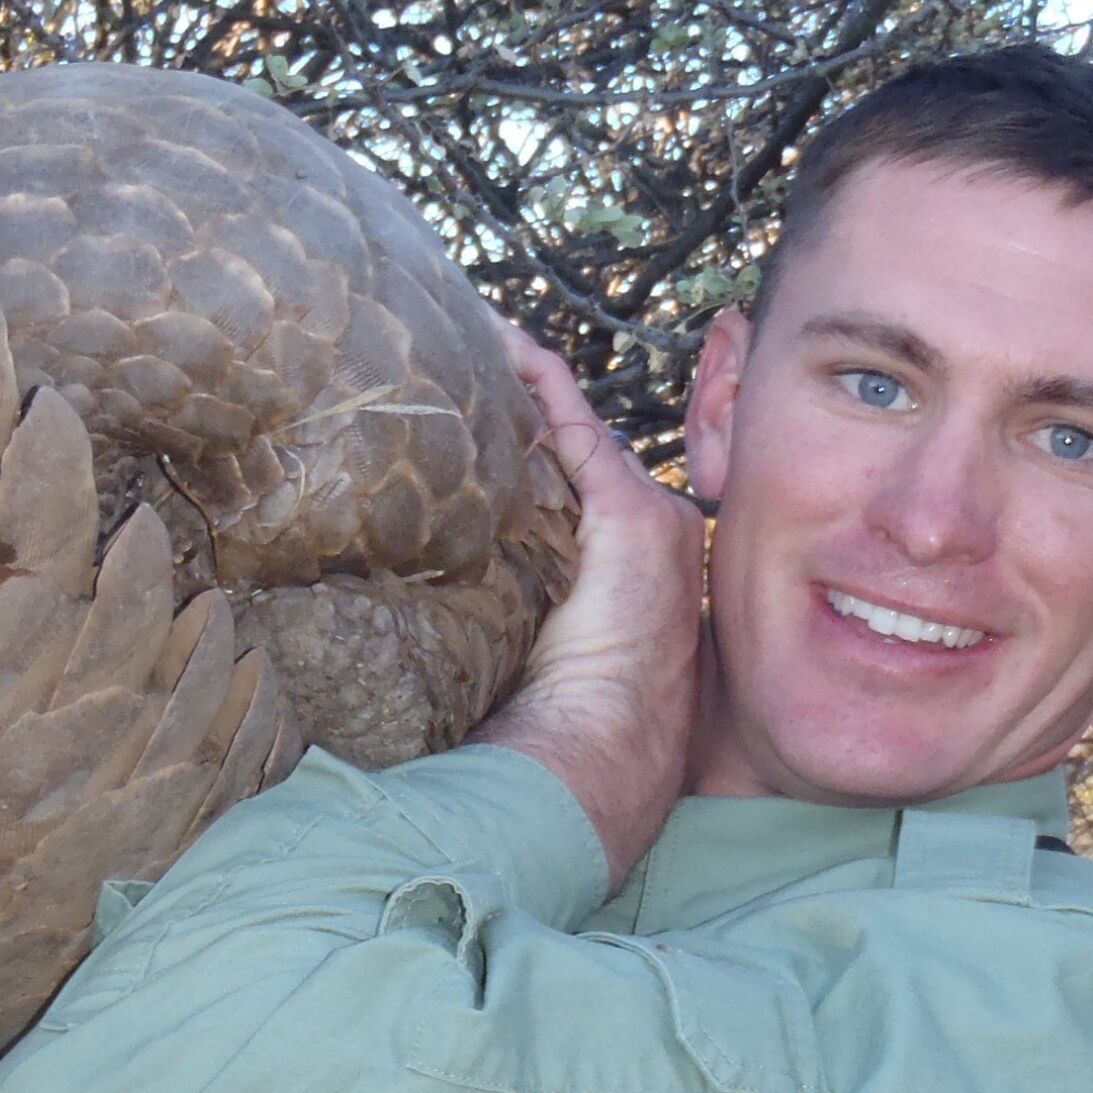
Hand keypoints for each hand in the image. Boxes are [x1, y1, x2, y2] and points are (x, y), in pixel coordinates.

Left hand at [473, 320, 705, 885]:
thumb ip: (513, 606)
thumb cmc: (562, 728)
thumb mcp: (530, 653)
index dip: (543, 457)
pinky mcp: (631, 516)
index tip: (491, 431)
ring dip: (525, 389)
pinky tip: (495, 341)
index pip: (590, 489)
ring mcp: (652, 521)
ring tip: (471, 340)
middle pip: (588, 455)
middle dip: (533, 417)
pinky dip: (536, 377)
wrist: (603, 753)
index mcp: (642, 571)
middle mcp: (662, 534)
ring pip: (581, 433)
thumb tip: (429, 593)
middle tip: (469, 367)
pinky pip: (575, 422)